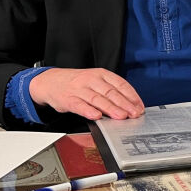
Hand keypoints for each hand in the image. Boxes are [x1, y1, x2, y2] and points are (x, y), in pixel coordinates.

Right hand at [29, 68, 144, 120]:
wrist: (50, 81)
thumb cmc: (77, 83)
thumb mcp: (96, 81)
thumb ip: (111, 91)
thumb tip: (130, 105)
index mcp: (101, 74)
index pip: (121, 84)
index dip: (132, 96)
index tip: (140, 107)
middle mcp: (91, 80)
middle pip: (111, 92)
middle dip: (125, 104)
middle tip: (135, 114)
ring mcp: (79, 89)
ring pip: (98, 99)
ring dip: (111, 108)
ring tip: (121, 116)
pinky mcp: (68, 99)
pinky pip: (79, 105)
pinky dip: (88, 111)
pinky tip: (96, 116)